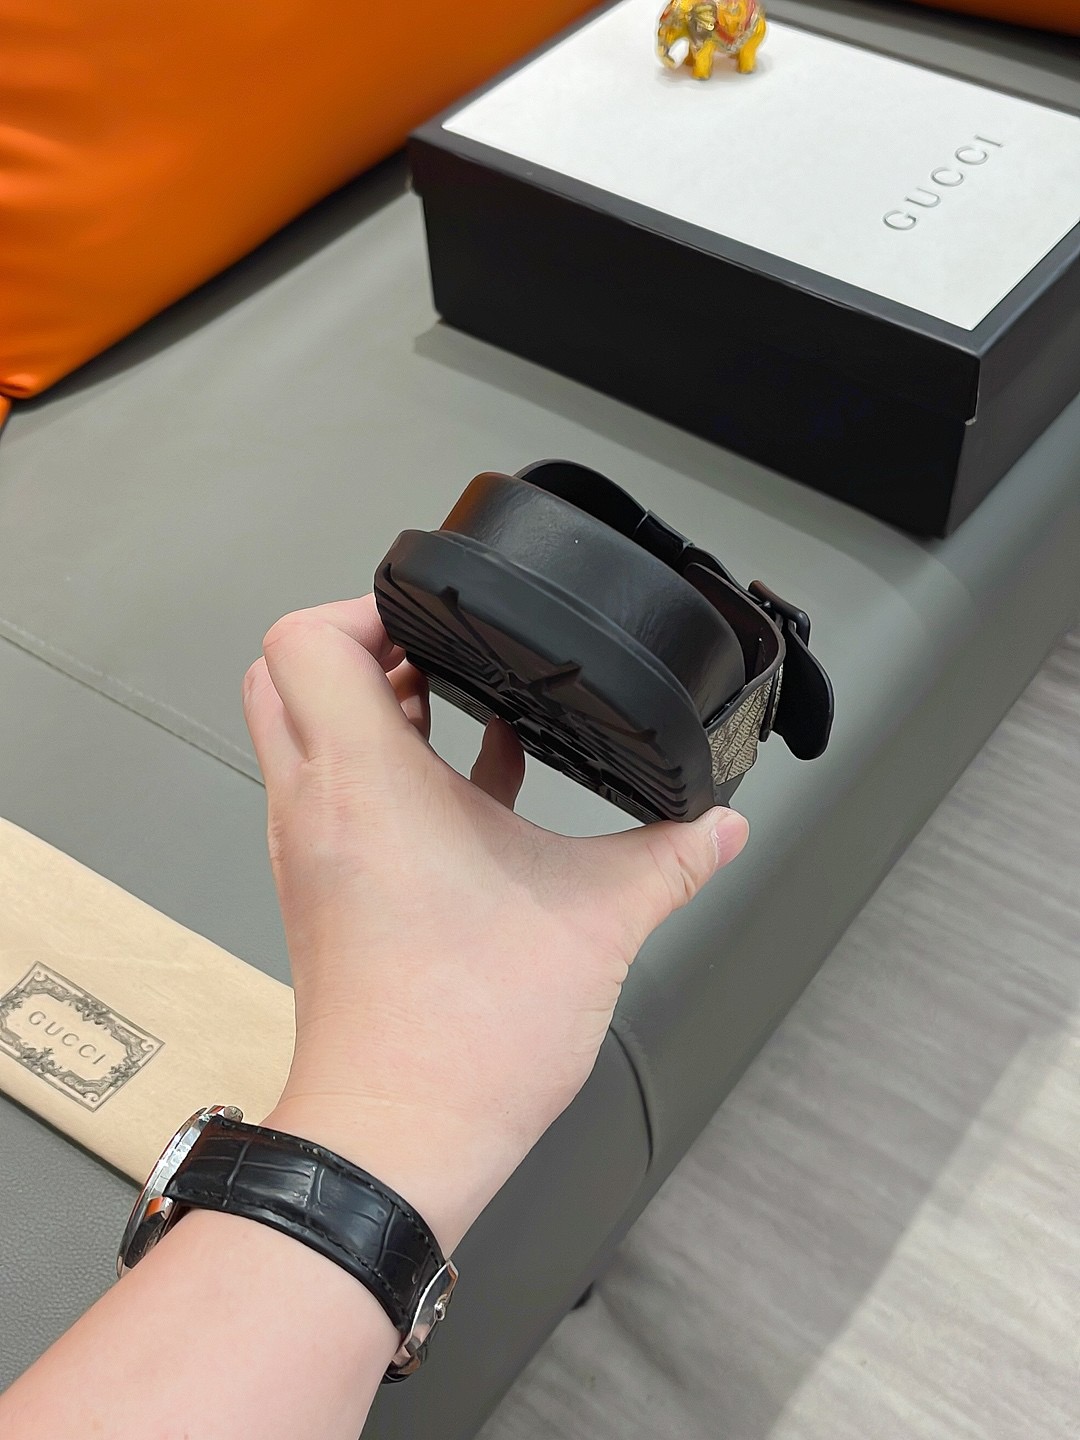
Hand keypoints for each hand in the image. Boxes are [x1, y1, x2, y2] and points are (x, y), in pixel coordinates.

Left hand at [243, 596, 747, 1251]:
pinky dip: (383, 769)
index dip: (367, 605)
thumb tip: (722, 830)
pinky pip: (333, 794)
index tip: (437, 616)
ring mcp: (311, 852)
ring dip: (369, 707)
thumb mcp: (597, 922)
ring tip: (459, 706)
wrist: (398, 1138)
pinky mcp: (324, 894)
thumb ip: (671, 860)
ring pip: (301, 735)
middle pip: (285, 675)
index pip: (308, 639)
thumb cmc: (466, 1035)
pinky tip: (470, 787)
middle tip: (440, 650)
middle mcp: (317, 807)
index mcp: (366, 782)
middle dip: (359, 647)